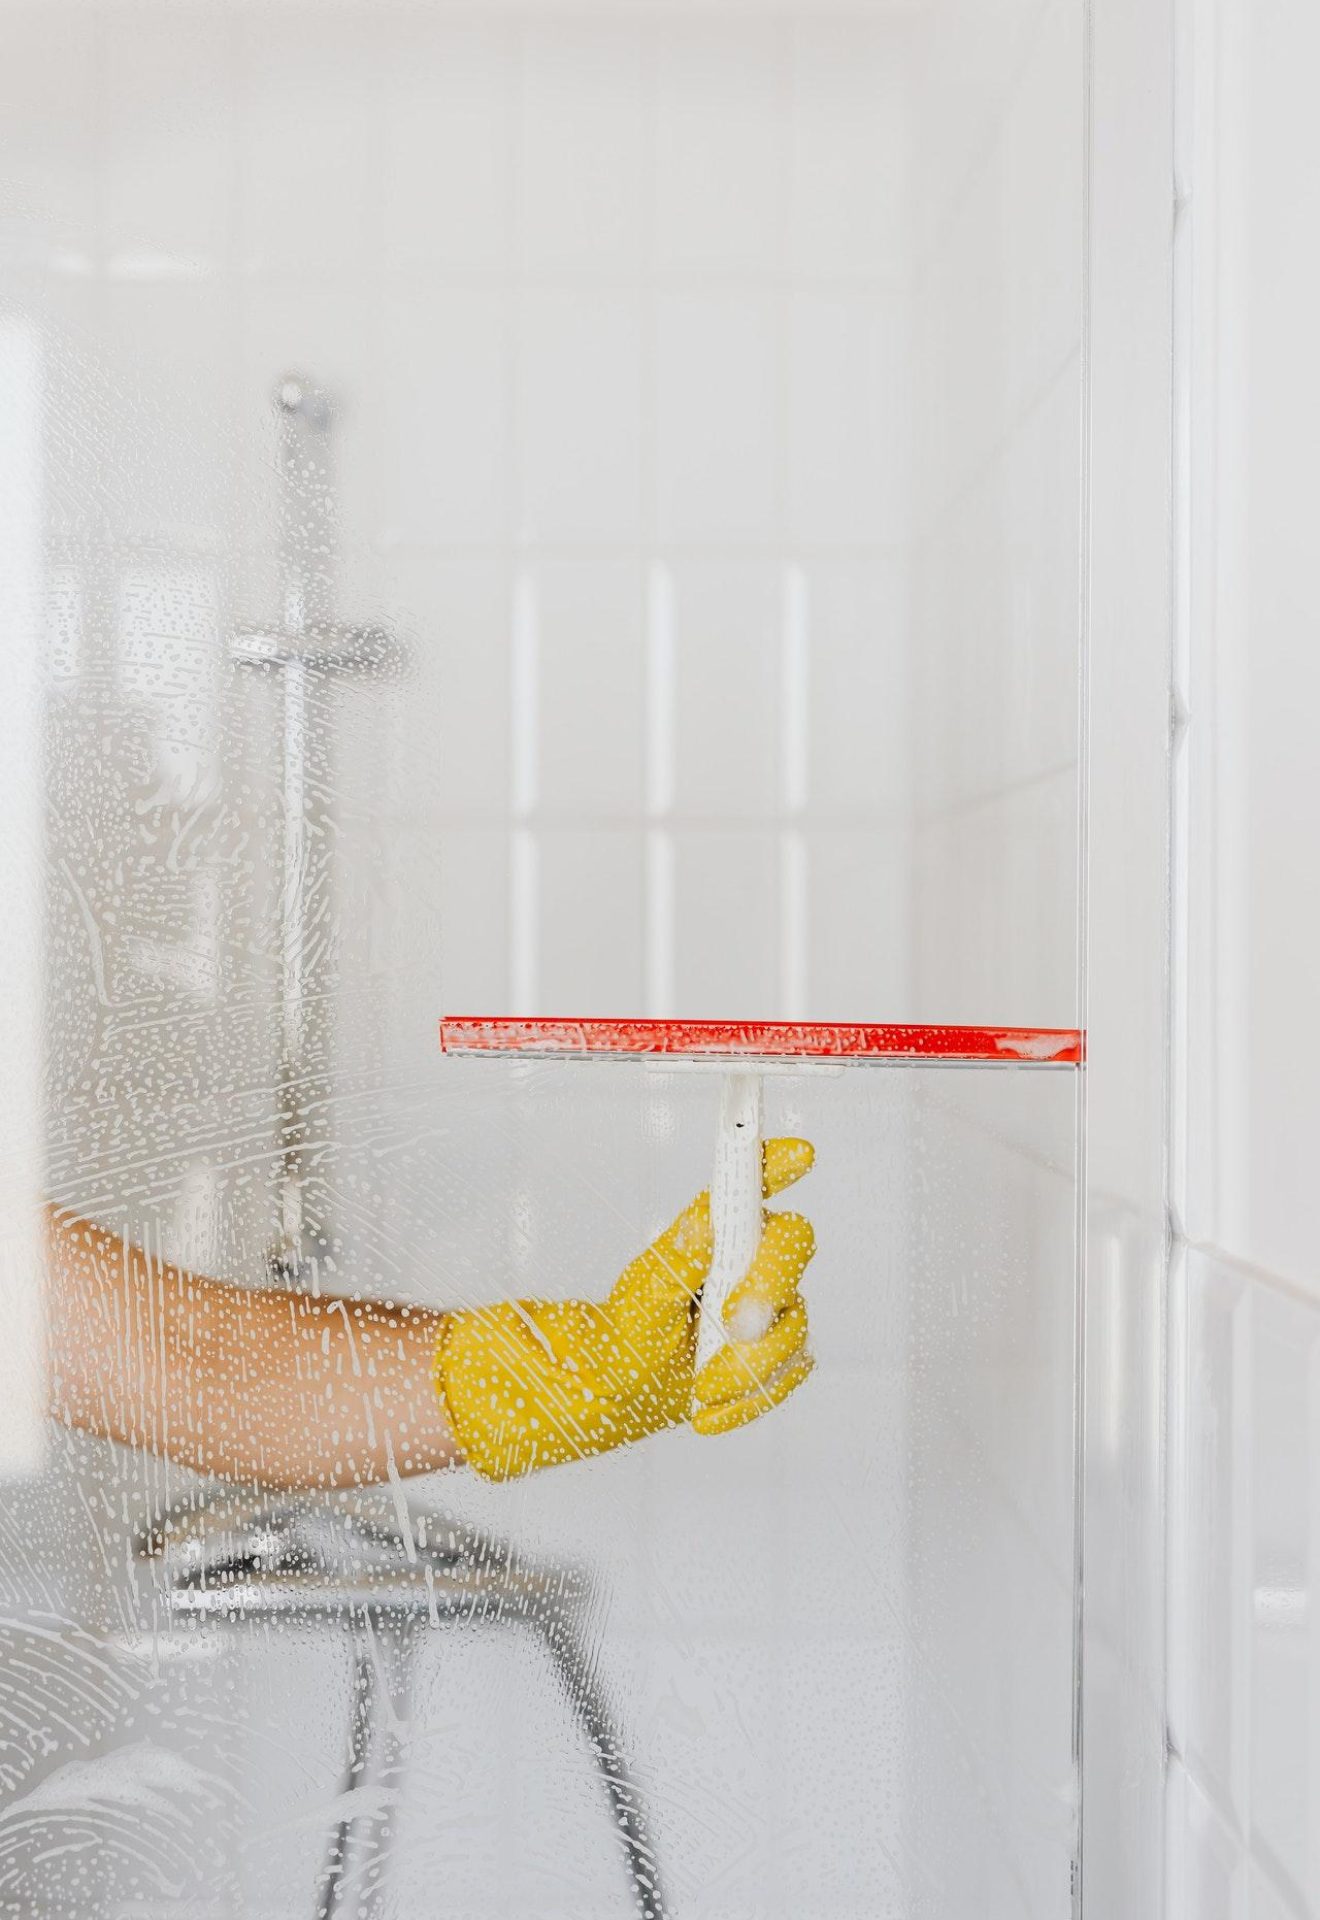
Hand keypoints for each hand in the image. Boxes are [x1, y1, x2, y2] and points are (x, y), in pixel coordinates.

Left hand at [432, 1137, 816, 1479]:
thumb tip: (706, 1222)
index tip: (800, 1153)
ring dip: (746, 1364)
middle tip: (732, 1322)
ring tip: (701, 1387)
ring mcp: (776, 1305)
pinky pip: (789, 1373)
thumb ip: (678, 1259)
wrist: (625, 1389)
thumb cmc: (631, 1328)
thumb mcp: (643, 1294)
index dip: (780, 1162)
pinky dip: (749, 1398)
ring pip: (794, 1323)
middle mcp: (753, 1257)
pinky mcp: (784, 1352)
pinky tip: (710, 1409)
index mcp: (719, 1229)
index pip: (756, 1181)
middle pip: (794, 1245)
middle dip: (769, 1287)